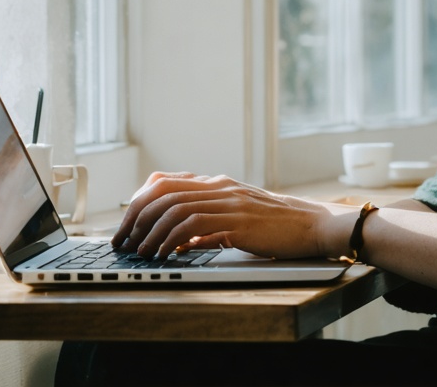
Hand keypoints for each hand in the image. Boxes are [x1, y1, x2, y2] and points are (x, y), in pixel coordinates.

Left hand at [111, 171, 341, 259]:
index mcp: (218, 184)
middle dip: (135, 217)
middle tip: (123, 240)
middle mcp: (220, 187)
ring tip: (140, 251)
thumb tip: (178, 238)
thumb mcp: (238, 217)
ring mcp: (230, 202)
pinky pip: (195, 226)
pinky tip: (165, 254)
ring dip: (150, 231)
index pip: (165, 182)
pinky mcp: (239, 221)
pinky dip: (173, 239)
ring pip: (175, 208)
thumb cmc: (277, 227)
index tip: (126, 224)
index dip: (139, 201)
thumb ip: (209, 222)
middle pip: (163, 192)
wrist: (313, 225)